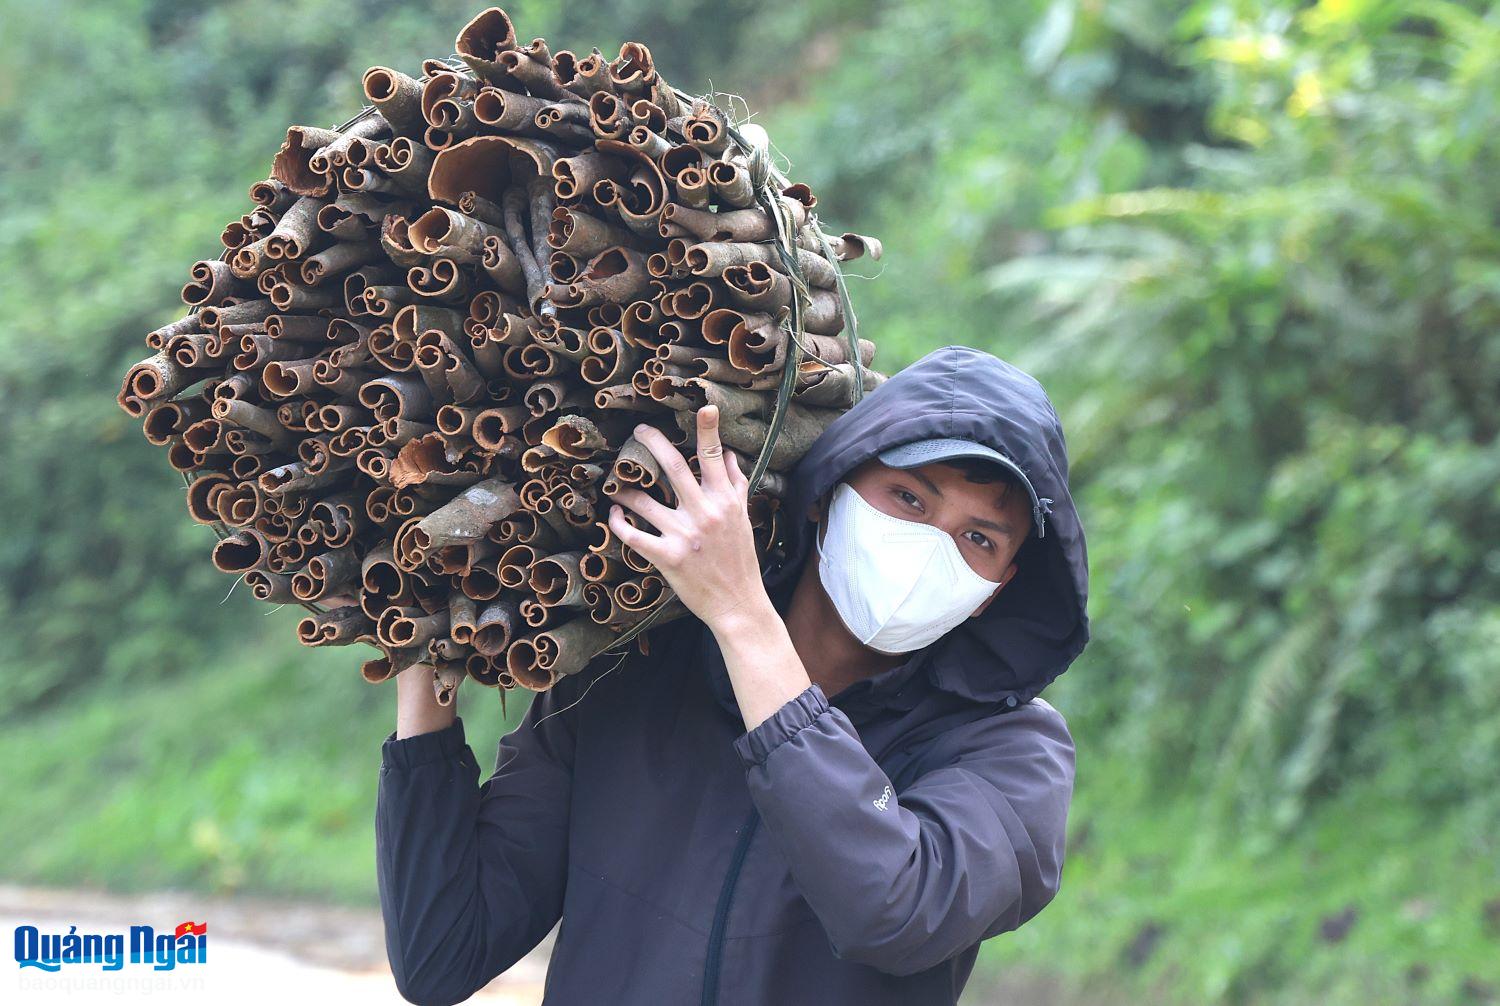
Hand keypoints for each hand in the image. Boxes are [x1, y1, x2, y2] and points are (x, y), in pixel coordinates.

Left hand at [606, 405, 771, 633]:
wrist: (738, 603)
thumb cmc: (740, 559)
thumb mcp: (743, 518)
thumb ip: (736, 484)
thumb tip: (728, 454)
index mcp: (725, 500)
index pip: (714, 456)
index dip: (708, 429)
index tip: (703, 407)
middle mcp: (705, 512)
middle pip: (672, 465)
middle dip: (651, 441)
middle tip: (638, 431)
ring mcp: (684, 535)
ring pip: (643, 500)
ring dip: (624, 490)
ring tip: (615, 485)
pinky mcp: (666, 557)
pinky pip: (632, 534)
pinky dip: (617, 522)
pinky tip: (614, 515)